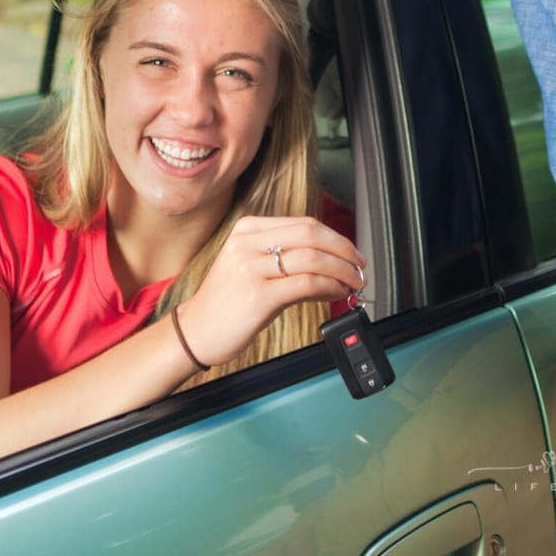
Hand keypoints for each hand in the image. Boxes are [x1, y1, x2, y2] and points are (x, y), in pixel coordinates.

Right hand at [176, 216, 365, 369]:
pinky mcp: (258, 296)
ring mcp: (251, 269)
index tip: (351, 252)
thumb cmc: (227, 300)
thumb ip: (285, 255)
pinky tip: (337, 294)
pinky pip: (307, 284)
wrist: (197, 331)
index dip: (335, 238)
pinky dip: (330, 287)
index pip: (304, 224)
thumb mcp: (251, 265)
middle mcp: (248, 243)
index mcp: (248, 229)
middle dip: (344, 251)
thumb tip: (331, 259)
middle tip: (359, 266)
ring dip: (342, 271)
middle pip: (312, 235)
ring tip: (353, 283)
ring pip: (313, 259)